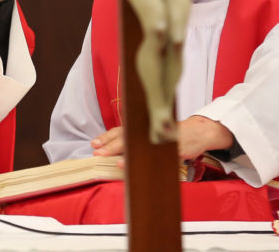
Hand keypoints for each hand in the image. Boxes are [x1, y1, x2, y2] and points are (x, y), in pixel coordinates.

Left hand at [90, 116, 234, 164]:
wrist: (197, 132)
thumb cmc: (169, 132)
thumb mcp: (150, 130)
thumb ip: (134, 136)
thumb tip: (110, 146)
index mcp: (142, 125)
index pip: (121, 130)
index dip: (107, 137)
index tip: (94, 144)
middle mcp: (149, 129)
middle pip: (127, 137)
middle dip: (111, 146)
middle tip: (98, 153)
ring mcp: (161, 138)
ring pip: (141, 146)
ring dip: (127, 154)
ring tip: (115, 162)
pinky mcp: (174, 148)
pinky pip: (161, 155)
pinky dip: (151, 160)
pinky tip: (143, 165)